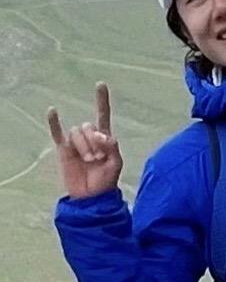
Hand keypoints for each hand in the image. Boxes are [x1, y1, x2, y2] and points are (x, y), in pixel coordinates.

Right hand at [48, 82, 122, 198]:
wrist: (91, 197)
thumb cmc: (106, 181)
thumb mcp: (116, 163)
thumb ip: (111, 146)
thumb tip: (100, 135)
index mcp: (104, 138)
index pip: (103, 115)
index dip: (101, 100)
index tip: (100, 84)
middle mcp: (89, 137)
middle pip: (88, 126)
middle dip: (93, 141)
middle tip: (97, 159)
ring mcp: (76, 143)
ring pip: (76, 132)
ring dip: (83, 146)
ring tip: (88, 161)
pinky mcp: (64, 150)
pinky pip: (57, 132)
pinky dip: (54, 122)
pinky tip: (52, 111)